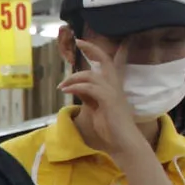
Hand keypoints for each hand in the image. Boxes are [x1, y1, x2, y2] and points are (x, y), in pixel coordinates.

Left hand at [60, 38, 152, 160]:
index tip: (82, 42)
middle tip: (77, 42)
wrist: (123, 143)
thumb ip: (87, 95)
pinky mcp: (108, 101)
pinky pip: (90, 88)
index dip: (95, 50)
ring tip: (61, 86)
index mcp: (112, 86)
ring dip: (73, 78)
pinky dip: (76, 87)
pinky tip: (66, 91)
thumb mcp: (95, 108)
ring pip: (92, 75)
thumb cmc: (110, 128)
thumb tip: (74, 87)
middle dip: (92, 49)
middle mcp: (114, 86)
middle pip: (105, 60)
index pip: (106, 63)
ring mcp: (112, 93)